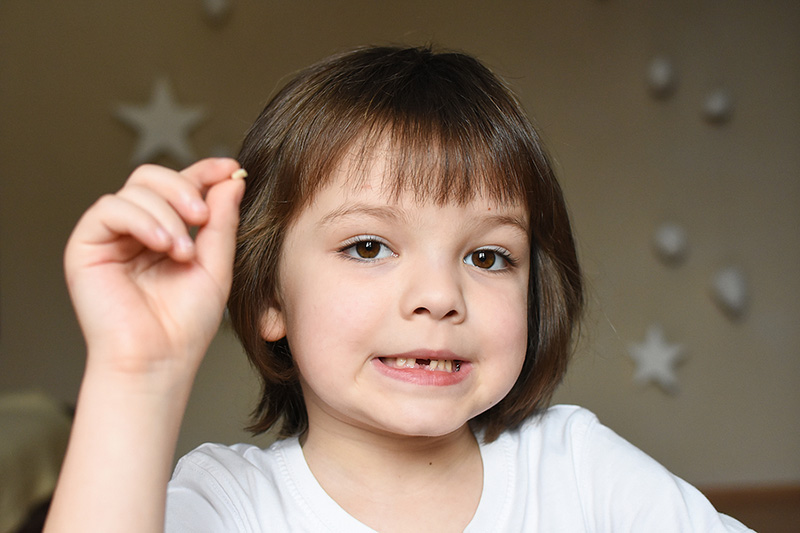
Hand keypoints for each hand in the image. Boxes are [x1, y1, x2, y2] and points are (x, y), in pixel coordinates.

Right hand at [64, 158, 245, 377]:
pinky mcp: (86, 246)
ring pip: (135, 189)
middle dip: (184, 188)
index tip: (231, 168)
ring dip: (167, 214)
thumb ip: (222, 222)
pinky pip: (110, 208)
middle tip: (203, 218)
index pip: (181, 186)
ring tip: (183, 252)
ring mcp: (110, 237)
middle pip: (153, 177)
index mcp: (166, 232)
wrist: (159, 360)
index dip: (204, 170)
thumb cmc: (186, 323)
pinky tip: (163, 246)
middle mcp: (136, 230)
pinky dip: (142, 220)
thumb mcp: (215, 265)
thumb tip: (231, 179)